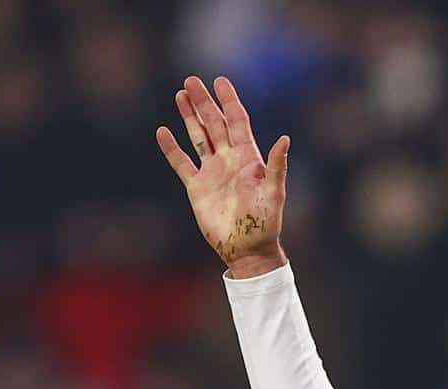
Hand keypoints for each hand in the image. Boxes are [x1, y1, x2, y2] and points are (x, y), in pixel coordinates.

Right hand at [156, 76, 289, 277]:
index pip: (237, 121)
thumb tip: (284, 139)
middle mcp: (229, 159)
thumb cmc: (266, 223)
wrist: (247, 249)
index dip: (228, 101)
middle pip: (214, 123)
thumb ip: (278, 166)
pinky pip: (182, 163)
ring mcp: (212, 172)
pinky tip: (163, 133)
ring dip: (189, 117)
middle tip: (191, 81)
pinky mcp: (197, 188)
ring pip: (198, 137)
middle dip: (204, 102)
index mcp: (249, 156)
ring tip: (179, 95)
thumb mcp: (274, 193)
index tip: (219, 81)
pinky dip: (172, 149)